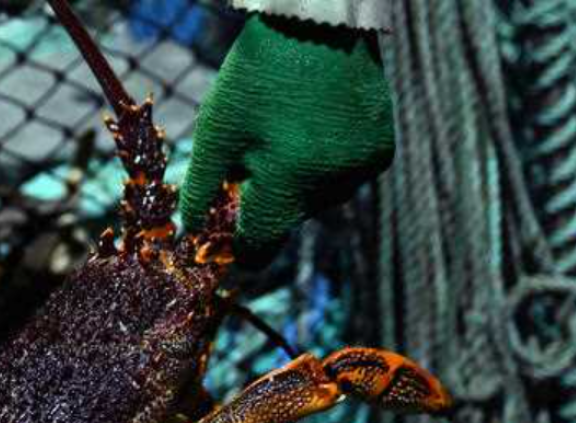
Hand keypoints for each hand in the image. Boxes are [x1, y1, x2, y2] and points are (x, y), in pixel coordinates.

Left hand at [181, 14, 395, 265]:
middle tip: (256, 152)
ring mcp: (361, 171)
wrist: (316, 23)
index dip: (239, 244)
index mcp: (287, 184)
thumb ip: (202, 190)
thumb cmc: (255, 77)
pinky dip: (327, 165)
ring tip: (289, 132)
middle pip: (288, 220)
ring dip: (298, 182)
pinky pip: (345, 179)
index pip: (259, 247)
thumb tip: (194, 235)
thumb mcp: (217, 131)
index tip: (227, 229)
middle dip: (268, 199)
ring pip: (318, 200)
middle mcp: (332, 186)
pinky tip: (318, 128)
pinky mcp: (381, 153)